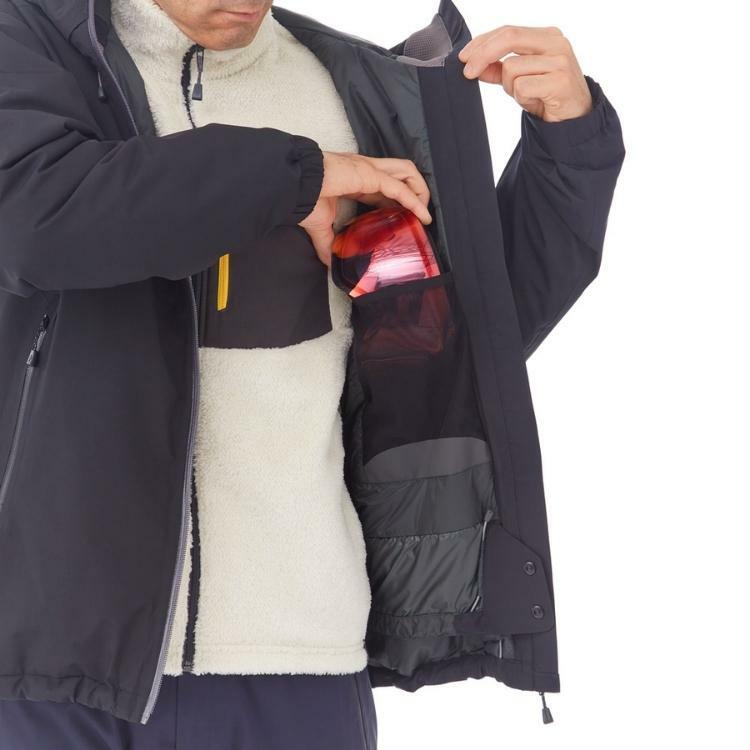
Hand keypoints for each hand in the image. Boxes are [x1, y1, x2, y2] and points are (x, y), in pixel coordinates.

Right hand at [299, 152, 431, 266]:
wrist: (293, 187)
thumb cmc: (303, 199)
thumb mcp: (320, 227)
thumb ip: (329, 245)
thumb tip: (330, 265)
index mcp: (356, 179)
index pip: (386, 185)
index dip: (399, 200)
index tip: (405, 218)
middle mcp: (366, 169)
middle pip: (402, 172)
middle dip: (416, 190)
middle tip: (420, 214)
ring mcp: (369, 169)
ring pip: (407, 171)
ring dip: (420, 191)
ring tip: (424, 213)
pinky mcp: (370, 174)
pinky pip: (400, 188)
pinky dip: (415, 202)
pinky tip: (423, 216)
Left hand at [458, 26, 591, 122]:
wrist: (575, 118)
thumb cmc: (547, 96)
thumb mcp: (520, 79)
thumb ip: (498, 69)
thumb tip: (473, 65)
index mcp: (547, 36)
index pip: (507, 31)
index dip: (482, 43)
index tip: (464, 57)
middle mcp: (556, 43)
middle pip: (509, 38)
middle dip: (483, 55)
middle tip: (468, 72)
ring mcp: (560, 61)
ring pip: (512, 68)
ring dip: (510, 88)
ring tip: (527, 96)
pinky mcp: (560, 81)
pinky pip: (522, 87)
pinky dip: (521, 98)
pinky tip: (535, 102)